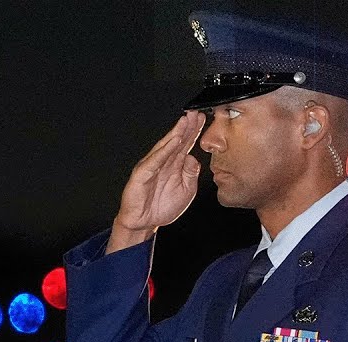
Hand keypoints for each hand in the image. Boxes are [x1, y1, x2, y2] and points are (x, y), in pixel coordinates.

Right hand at [107, 111, 204, 253]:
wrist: (144, 223)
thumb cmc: (162, 207)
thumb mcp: (186, 190)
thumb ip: (191, 174)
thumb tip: (193, 158)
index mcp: (173, 165)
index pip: (185, 144)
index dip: (194, 131)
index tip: (204, 119)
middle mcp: (163, 162)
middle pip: (176, 141)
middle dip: (186, 126)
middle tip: (196, 113)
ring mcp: (151, 166)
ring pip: (166, 146)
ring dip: (176, 133)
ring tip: (186, 121)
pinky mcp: (142, 174)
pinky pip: (155, 160)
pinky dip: (164, 149)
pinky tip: (174, 140)